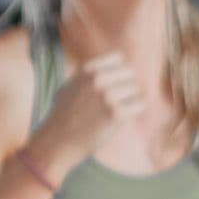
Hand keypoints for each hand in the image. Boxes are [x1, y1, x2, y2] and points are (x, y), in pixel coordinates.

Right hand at [36, 51, 146, 173]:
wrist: (59, 140)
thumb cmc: (65, 116)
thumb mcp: (71, 85)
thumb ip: (88, 75)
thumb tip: (112, 65)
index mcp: (88, 70)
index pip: (118, 58)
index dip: (120, 72)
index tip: (115, 84)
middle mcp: (98, 79)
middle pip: (129, 73)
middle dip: (126, 86)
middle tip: (118, 100)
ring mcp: (108, 96)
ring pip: (135, 89)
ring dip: (130, 100)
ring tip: (116, 111)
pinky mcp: (116, 113)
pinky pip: (139, 104)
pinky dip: (136, 110)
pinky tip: (124, 117)